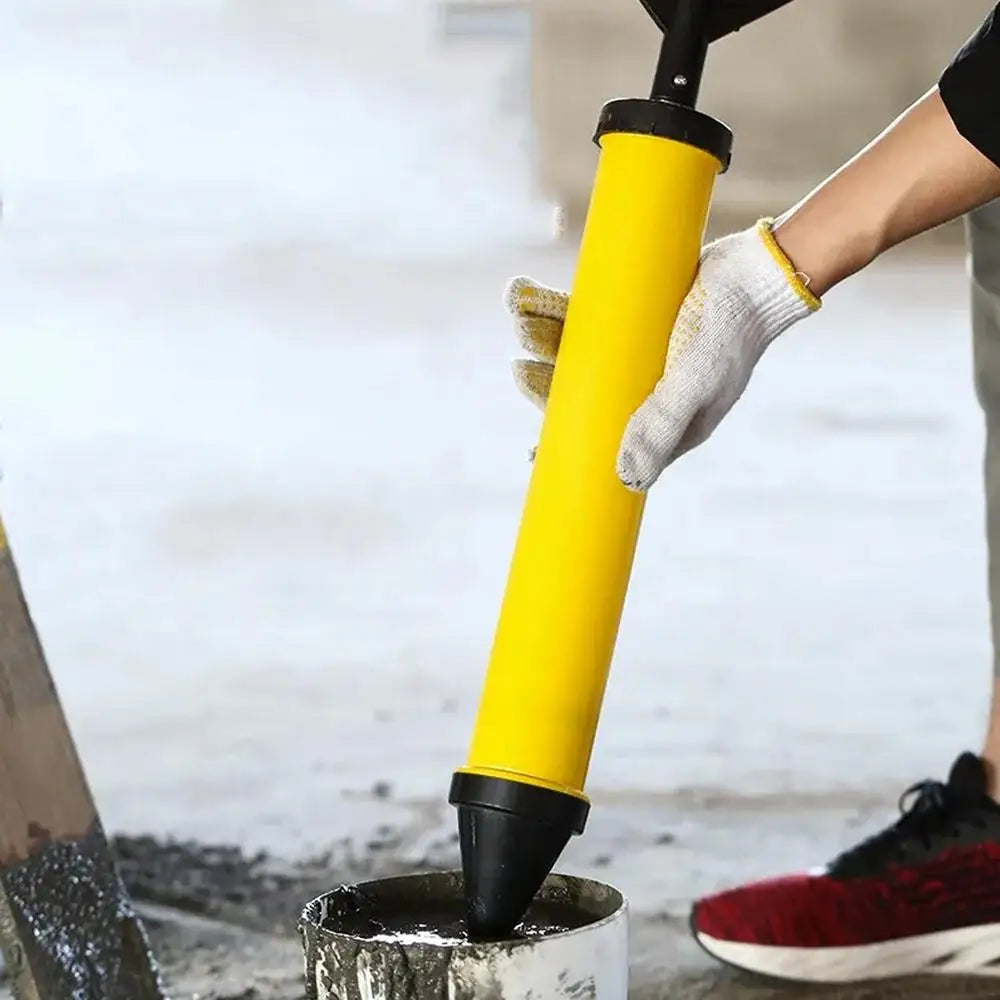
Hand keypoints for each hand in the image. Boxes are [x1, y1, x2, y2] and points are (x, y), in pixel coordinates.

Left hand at [506, 219, 820, 490]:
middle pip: (585, 395)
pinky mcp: (635, 315)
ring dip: (544, 336)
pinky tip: (527, 294)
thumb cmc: (732, 334)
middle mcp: (649, 391)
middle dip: (548, 381)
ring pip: (579, 351)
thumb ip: (659, 427)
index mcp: (666, 422)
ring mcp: (640, 353)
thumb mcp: (694, 385)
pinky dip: (557, 307)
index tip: (533, 449)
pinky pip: (587, 316)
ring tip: (518, 314)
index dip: (569, 443)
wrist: (759, 271)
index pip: (606, 440)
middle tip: (520, 368)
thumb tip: (626, 482)